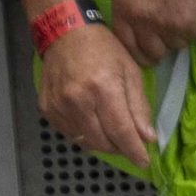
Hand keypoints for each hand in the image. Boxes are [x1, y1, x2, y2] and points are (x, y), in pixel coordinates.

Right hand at [37, 24, 158, 168]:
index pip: (121, 131)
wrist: (65, 33)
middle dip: (120, 148)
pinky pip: (70, 134)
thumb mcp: (130, 71)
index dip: (134, 150)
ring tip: (115, 137)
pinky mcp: (46, 109)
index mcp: (103, 89)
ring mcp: (58, 107)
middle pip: (102, 141)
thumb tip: (148, 137)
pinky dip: (86, 135)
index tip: (144, 161)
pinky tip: (95, 127)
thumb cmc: (104, 49)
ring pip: (85, 141)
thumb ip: (139, 106)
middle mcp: (78, 102)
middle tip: (132, 146)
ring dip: (104, 144)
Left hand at [107, 0, 195, 64]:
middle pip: (150, 52)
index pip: (125, 43)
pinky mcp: (191, 26)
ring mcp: (167, 26)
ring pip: (174, 45)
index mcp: (123, 6)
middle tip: (168, 36)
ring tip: (185, 19)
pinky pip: (195, 36)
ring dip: (180, 36)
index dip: (137, 48)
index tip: (146, 46)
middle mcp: (142, 21)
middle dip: (159, 46)